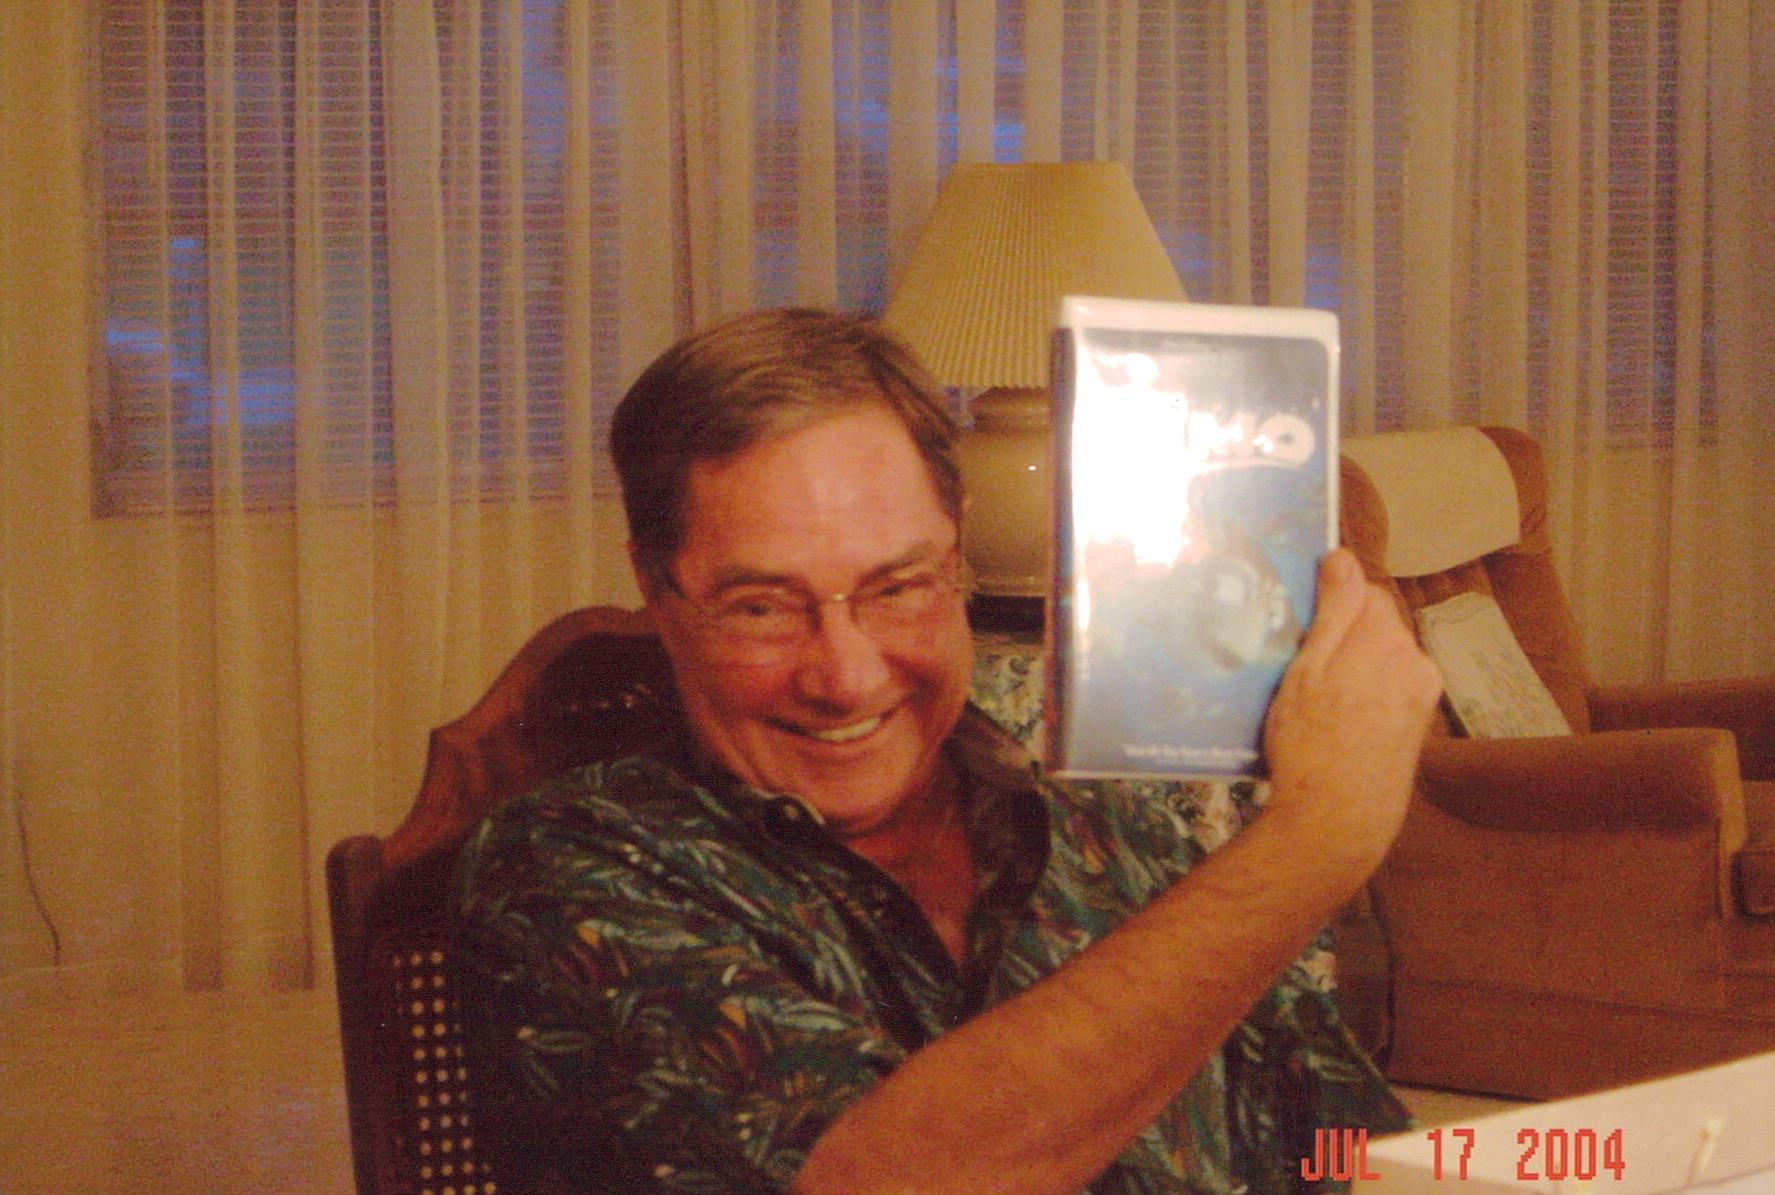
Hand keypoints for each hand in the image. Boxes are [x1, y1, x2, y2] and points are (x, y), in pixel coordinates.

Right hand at [1262, 549, 1442, 869]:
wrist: (1339, 819)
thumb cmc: (1310, 743)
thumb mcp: (1307, 669)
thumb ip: (1334, 609)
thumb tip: (1343, 557)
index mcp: (1384, 638)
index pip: (1363, 589)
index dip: (1331, 601)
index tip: (1303, 623)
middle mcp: (1413, 659)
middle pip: (1376, 623)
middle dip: (1344, 633)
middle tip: (1303, 663)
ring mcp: (1420, 692)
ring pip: (1383, 656)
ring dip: (1356, 664)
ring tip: (1319, 698)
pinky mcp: (1418, 722)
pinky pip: (1390, 686)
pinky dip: (1367, 691)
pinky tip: (1340, 719)